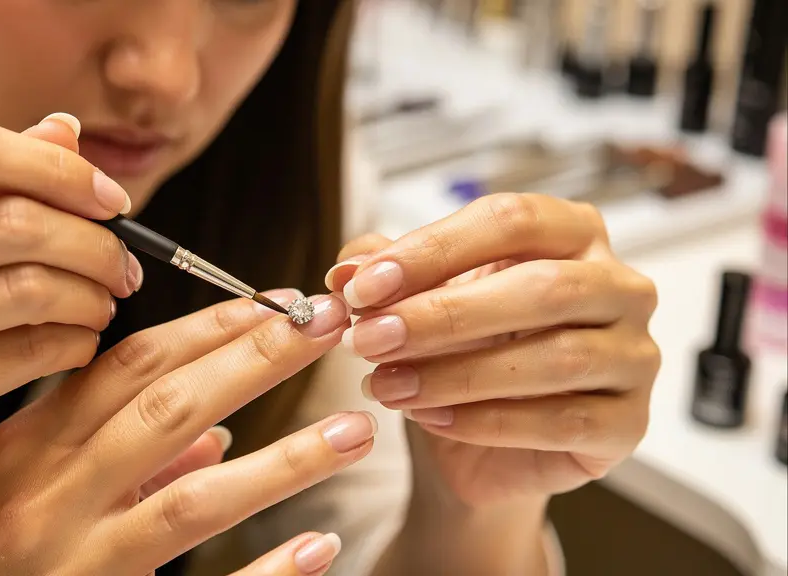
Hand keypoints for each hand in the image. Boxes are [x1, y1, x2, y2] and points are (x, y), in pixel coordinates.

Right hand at [0, 114, 135, 573]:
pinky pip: (25, 354)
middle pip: (11, 221)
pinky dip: (73, 345)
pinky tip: (79, 343)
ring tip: (103, 304)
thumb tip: (65, 131)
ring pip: (28, 288)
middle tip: (123, 266)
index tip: (111, 198)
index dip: (56, 168)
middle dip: (94, 243)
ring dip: (90, 296)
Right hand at [0, 292, 364, 575]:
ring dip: (282, 463)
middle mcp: (49, 496)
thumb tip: (213, 432)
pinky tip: (319, 547)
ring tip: (354, 431)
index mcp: (28, 447)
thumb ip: (99, 447)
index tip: (277, 300)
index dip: (211, 328)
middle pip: (168, 411)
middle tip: (330, 326)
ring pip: (192, 504)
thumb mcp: (7, 483)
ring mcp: (73, 562)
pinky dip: (262, 575)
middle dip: (256, 361)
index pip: (130, 367)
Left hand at [326, 194, 659, 506]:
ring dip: (457, 373)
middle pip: (541, 286)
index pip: (509, 220)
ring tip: (388, 385)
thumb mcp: (413, 303)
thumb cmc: (458, 356)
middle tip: (369, 338)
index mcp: (572, 232)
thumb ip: (382, 276)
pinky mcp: (630, 424)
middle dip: (442, 315)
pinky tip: (430, 418)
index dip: (432, 250)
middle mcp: (619, 285)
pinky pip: (564, 420)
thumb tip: (347, 269)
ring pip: (556, 356)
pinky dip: (487, 421)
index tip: (363, 285)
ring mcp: (635, 355)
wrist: (478, 450)